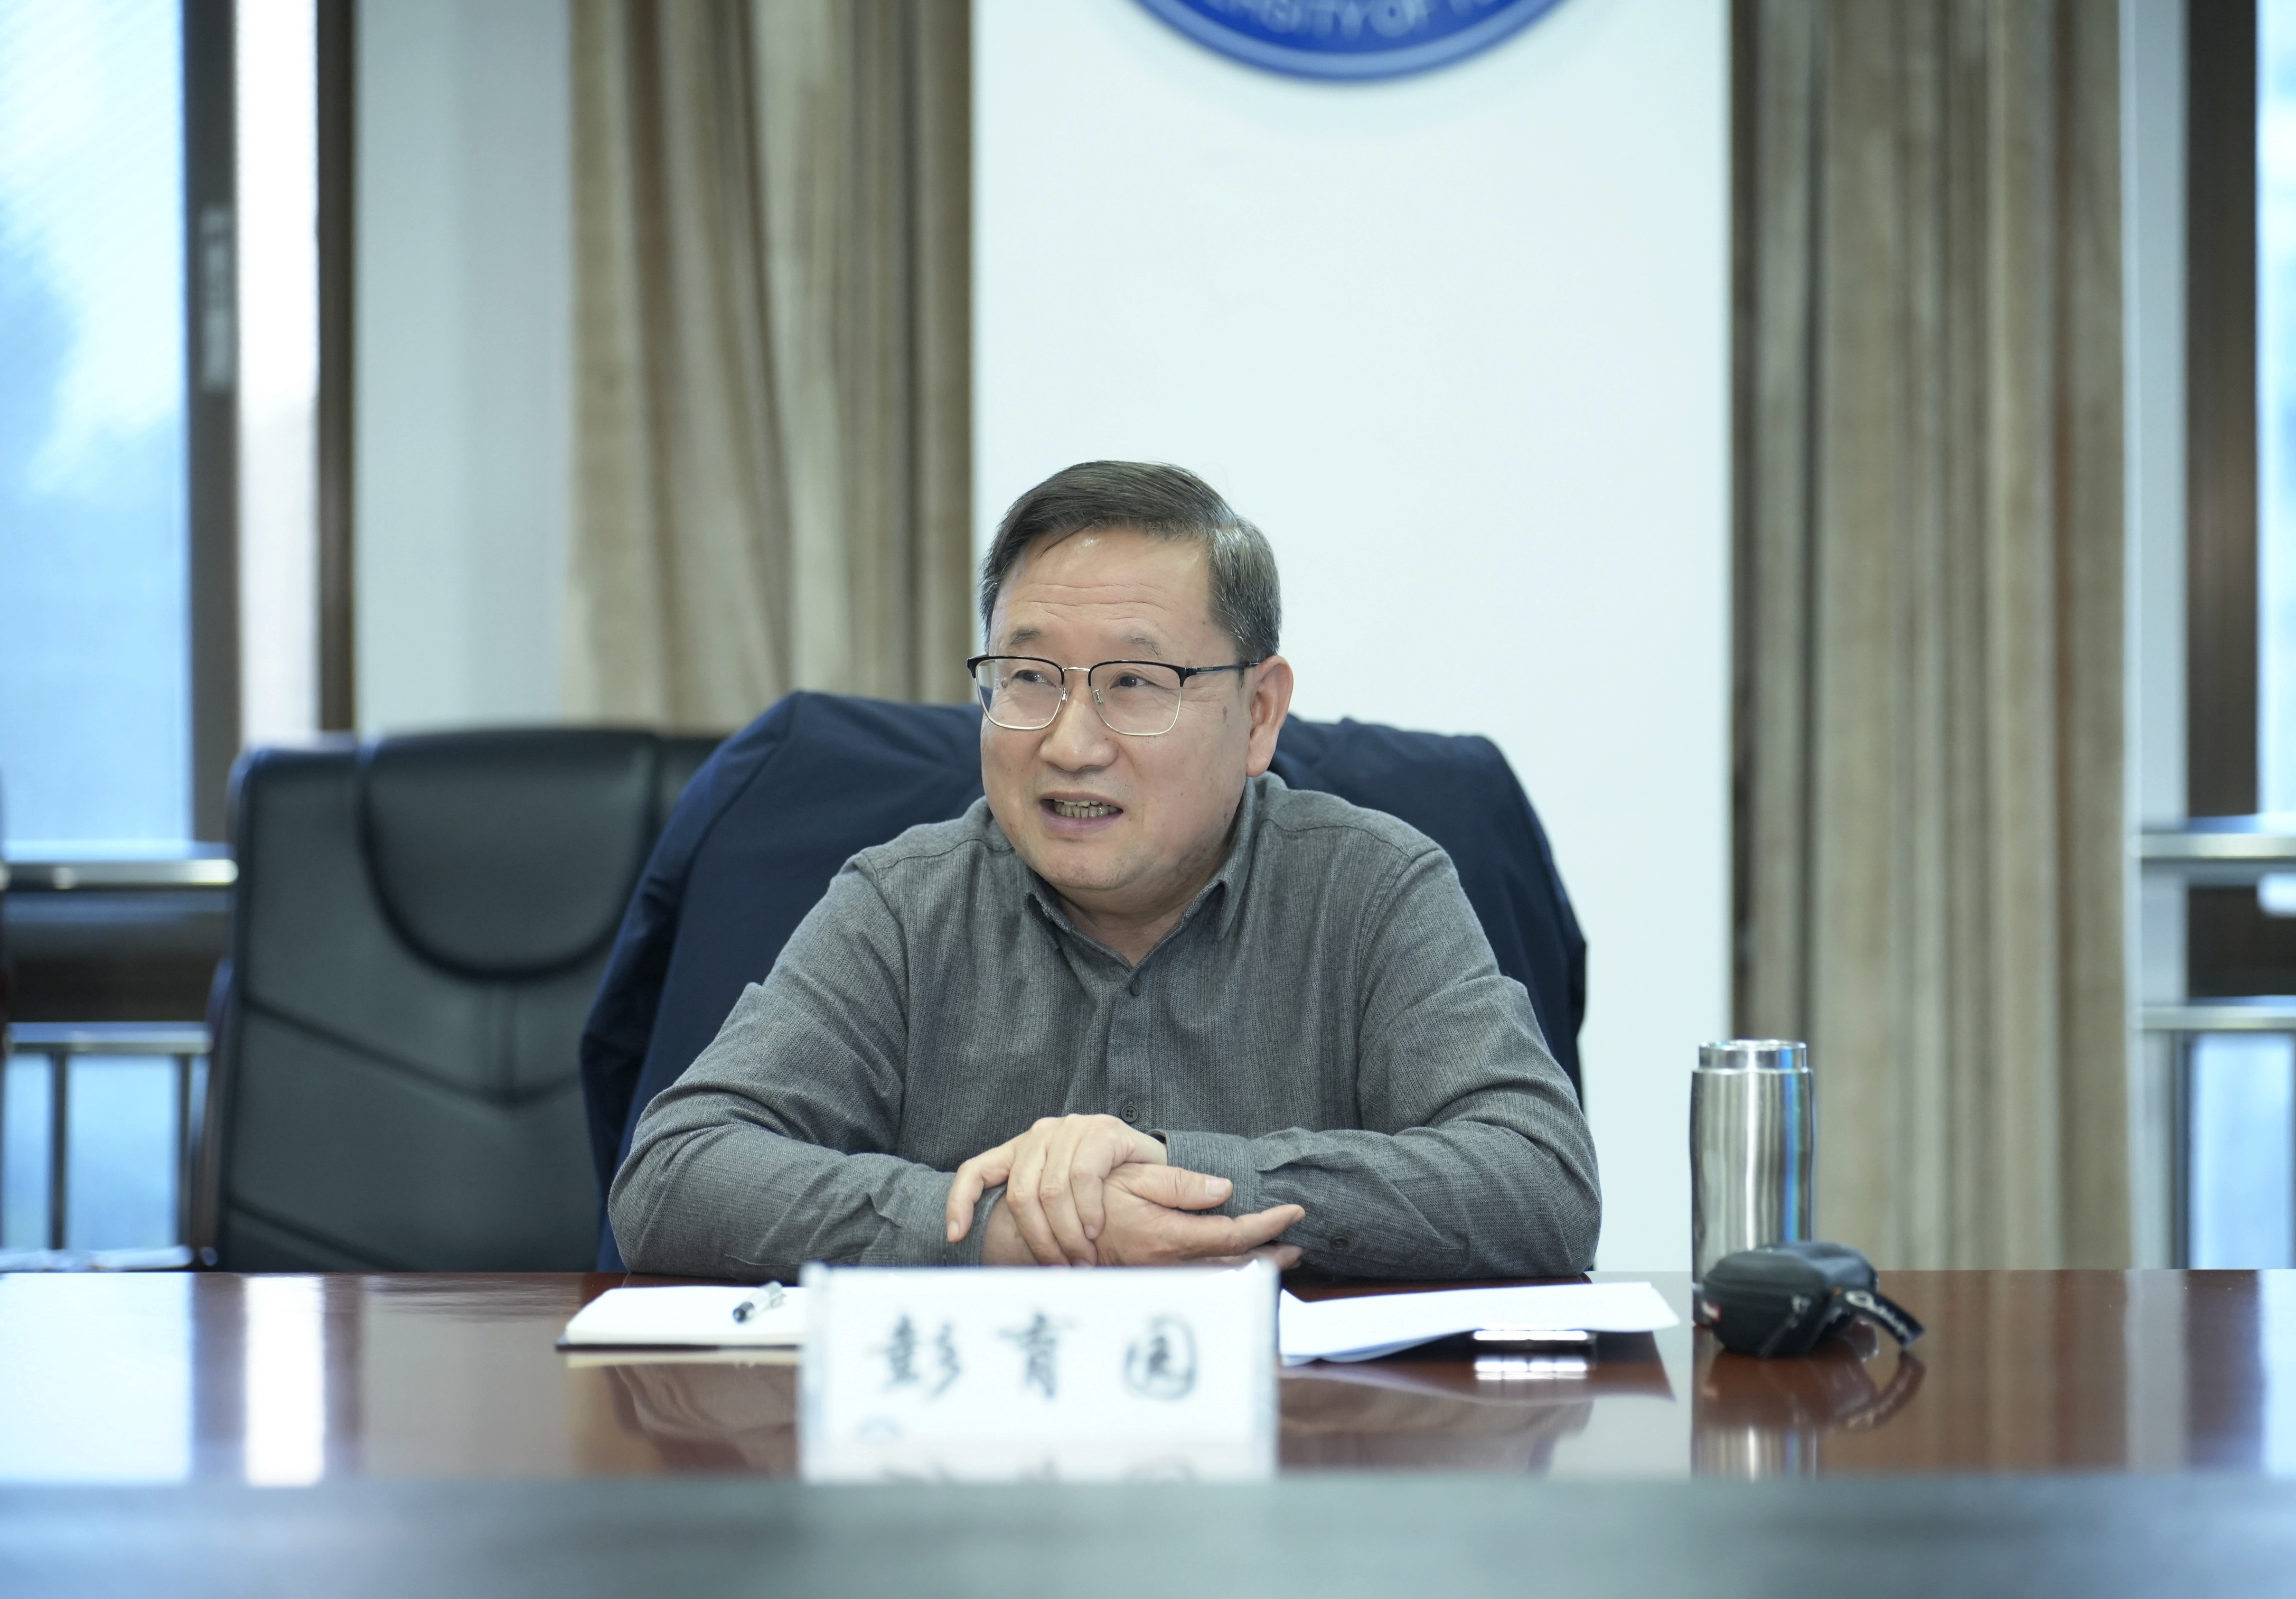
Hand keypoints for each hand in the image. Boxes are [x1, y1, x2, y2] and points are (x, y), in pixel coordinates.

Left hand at [946, 1114, 1168, 1265]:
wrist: (1156, 1170)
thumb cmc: (1105, 1192)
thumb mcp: (1061, 1202)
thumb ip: (1033, 1215)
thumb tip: (995, 1258)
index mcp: (1021, 1150)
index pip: (975, 1169)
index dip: (960, 1201)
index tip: (956, 1236)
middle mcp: (1041, 1134)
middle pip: (1020, 1193)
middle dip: (1039, 1240)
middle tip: (1058, 1268)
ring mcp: (1072, 1128)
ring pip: (1052, 1190)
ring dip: (1067, 1233)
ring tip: (1082, 1257)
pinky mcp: (1103, 1130)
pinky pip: (1084, 1177)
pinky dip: (1088, 1211)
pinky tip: (1095, 1229)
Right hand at [1070, 1163, 1303, 1267]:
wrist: (1054, 1233)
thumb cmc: (1092, 1199)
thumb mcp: (1134, 1179)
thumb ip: (1180, 1185)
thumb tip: (1225, 1189)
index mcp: (1168, 1236)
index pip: (1234, 1236)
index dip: (1269, 1225)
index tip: (1294, 1211)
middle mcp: (1170, 1264)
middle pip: (1235, 1266)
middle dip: (1270, 1256)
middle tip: (1297, 1247)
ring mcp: (1163, 1276)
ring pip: (1220, 1278)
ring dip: (1252, 1268)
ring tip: (1277, 1257)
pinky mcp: (1156, 1279)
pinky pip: (1202, 1280)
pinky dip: (1227, 1273)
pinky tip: (1238, 1265)